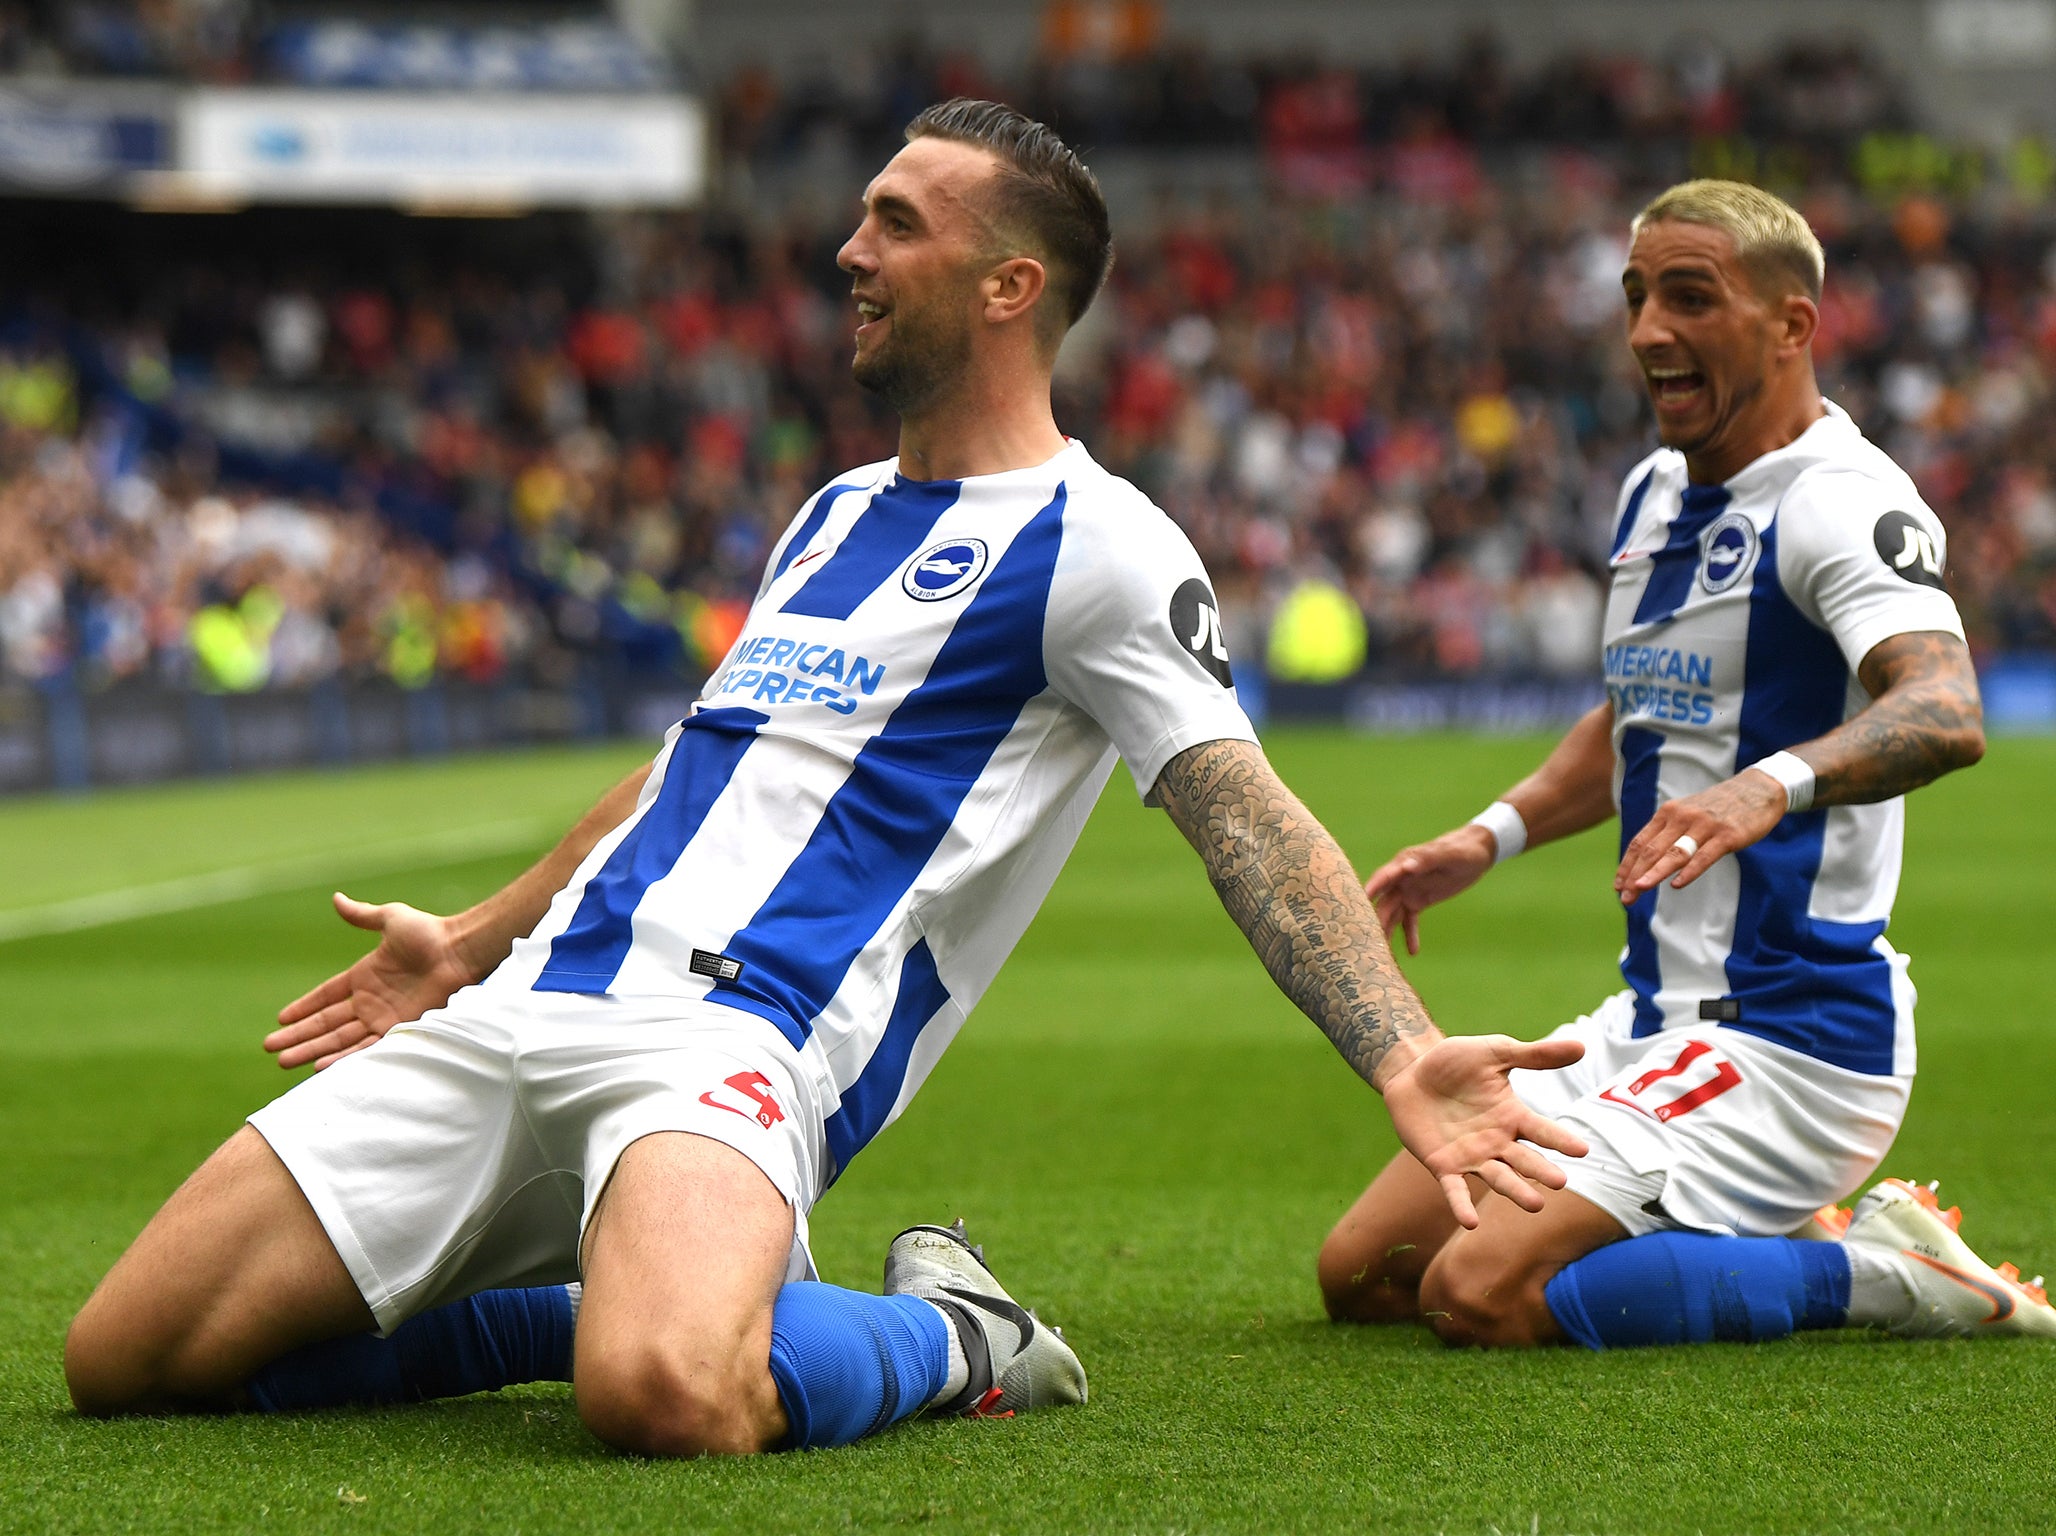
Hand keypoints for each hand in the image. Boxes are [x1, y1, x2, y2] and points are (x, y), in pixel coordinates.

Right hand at [264, 893, 474, 1069]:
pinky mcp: (397, 1028)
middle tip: (270, 1048)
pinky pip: (364, 1048)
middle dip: (298, 1036)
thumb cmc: (429, 932)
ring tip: (284, 1062)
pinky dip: (341, 1058)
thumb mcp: (390, 918)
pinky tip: (318, 1067)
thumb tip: (337, 898)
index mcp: (364, 976)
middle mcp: (370, 1001)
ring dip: (311, 1051)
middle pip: (326, 1023)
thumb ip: (362, 914)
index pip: (326, 996)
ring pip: (338, 1040)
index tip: (281, 1019)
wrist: (458, 950)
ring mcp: (382, 1017)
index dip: (304, 1007)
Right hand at [1364, 824, 1496, 954]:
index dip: (1371, 889)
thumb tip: (1406, 867)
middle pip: (1384, 902)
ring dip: (1387, 931)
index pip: (1383, 877)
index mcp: (1404, 863)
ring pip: (1392, 914)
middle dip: (1375, 920)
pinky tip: (1412, 952)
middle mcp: (1401, 879)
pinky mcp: (1418, 901)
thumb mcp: (1449, 854)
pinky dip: (1410, 936)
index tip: (1359, 904)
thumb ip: (1427, 859)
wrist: (1476, 853)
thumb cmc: (1462, 849)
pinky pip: (1410, 921)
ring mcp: (1408, 891)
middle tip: (1369, 940)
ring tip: (1384, 954)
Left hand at [1379, 1034, 1588, 1227]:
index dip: (1560, 1140)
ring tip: (1534, 1204)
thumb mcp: (1495, 1053)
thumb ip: (1535, 1055)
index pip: (1542, 1130)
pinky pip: (1455, 1189)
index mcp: (1512, 1116)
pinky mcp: (1443, 1166)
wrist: (1411, 1071)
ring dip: (1515, 1191)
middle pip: (1524, 1160)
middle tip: (1560, 1182)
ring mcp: (1472, 1157)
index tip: (1582, 1150)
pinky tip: (1470, 1221)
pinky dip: (1462, 1205)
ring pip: (1498, 1178)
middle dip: (1541, 1171)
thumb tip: (1581, 1046)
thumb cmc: (1455, 1061)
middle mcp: (1497, 1142)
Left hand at [1614, 769, 1785, 904]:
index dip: (1627, 865)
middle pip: (1652, 850)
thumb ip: (1668, 833)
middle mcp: (1682, 817)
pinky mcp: (1728, 835)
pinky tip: (1677, 884)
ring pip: (1674, 853)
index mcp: (1668, 813)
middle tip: (1625, 897)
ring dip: (1654, 873)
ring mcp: (1705, 826)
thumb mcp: (1688, 813)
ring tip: (1639, 889)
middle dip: (1635, 875)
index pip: (1640, 843)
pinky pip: (1704, 856)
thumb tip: (1646, 861)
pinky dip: (1689, 871)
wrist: (1758, 789)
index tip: (1618, 886)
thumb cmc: (1719, 807)